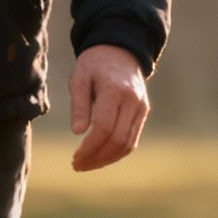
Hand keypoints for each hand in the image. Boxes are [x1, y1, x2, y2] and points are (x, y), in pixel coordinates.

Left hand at [69, 45, 149, 171]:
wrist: (120, 51)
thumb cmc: (93, 65)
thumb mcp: (79, 78)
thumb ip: (79, 105)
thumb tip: (78, 133)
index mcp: (115, 91)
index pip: (104, 127)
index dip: (89, 147)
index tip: (74, 157)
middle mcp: (132, 100)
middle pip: (118, 139)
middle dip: (97, 158)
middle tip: (77, 166)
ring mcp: (141, 107)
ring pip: (127, 143)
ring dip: (107, 159)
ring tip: (86, 165)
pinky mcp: (143, 112)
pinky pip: (132, 139)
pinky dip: (116, 152)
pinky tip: (99, 157)